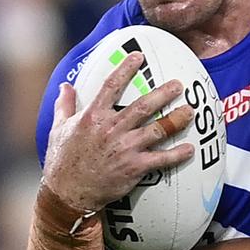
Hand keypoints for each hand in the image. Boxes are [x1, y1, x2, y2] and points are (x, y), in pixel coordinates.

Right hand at [44, 51, 195, 211]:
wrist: (67, 193)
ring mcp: (124, 148)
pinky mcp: (133, 167)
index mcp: (93, 117)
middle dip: (163, 94)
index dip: (126, 69)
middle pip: (143, 106)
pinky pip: (160, 159)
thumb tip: (65, 86)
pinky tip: (190, 150)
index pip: (111, 86)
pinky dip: (176, 155)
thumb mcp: (58, 129)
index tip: (139, 56)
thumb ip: (64, 106)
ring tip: (190, 111)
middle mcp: (111, 129)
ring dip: (176, 120)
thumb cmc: (62, 161)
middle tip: (179, 85)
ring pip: (156, 129)